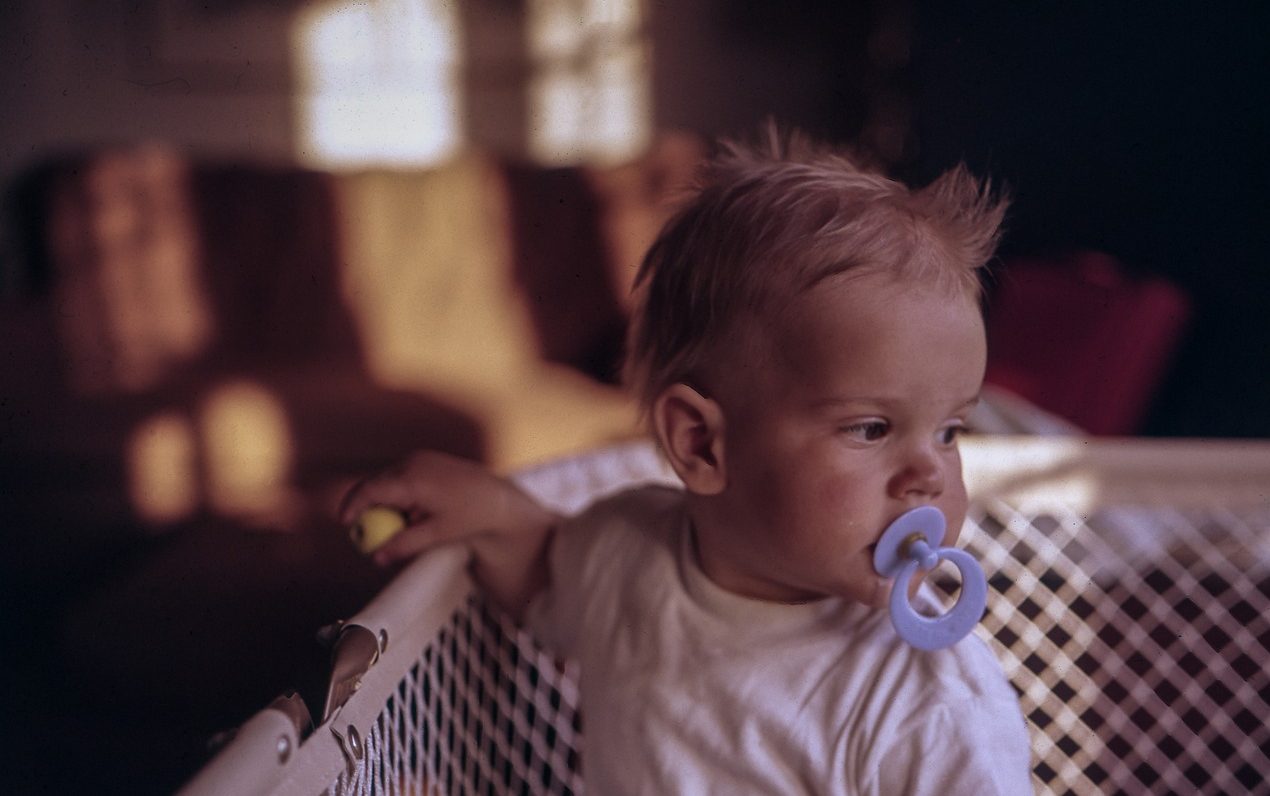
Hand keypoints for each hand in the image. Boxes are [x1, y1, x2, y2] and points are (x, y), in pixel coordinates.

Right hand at [338, 451, 557, 617]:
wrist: (497, 496)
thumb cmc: (469, 515)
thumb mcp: (436, 533)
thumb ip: (404, 545)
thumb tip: (376, 558)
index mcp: (413, 479)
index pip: (371, 490)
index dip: (353, 506)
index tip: (345, 524)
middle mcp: (413, 462)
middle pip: (374, 483)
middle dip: (365, 506)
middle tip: (361, 530)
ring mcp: (419, 457)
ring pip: (386, 479)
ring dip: (384, 500)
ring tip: (406, 523)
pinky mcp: (424, 458)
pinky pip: (399, 475)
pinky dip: (398, 493)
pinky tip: (417, 510)